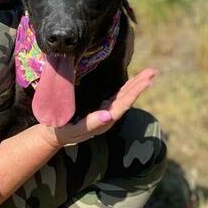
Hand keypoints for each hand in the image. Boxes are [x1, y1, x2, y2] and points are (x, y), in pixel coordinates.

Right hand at [38, 68, 156, 148]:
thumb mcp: (75, 129)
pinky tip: (130, 81)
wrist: (54, 135)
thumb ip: (92, 123)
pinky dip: (125, 87)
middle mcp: (108, 116)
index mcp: (104, 121)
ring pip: (123, 96)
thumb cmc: (63, 131)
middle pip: (127, 99)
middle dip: (139, 85)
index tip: (146, 81)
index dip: (135, 92)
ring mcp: (105, 111)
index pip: (123, 104)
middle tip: (152, 71)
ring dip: (135, 84)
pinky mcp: (99, 107)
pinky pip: (116, 96)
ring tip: (147, 74)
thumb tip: (109, 115)